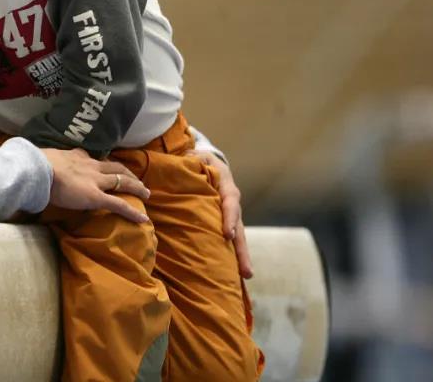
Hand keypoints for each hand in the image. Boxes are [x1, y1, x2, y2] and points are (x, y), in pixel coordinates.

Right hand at [41, 148, 150, 222]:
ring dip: (136, 186)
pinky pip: (119, 204)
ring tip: (146, 193)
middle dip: (126, 172)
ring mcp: (95, 181)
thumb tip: (36, 168)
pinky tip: (143, 218)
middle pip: (114, 167)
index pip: (90, 157)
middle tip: (135, 179)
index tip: (102, 164)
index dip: (99, 162)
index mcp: (75, 157)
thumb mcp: (43, 159)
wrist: (40, 170)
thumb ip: (46, 163)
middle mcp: (90, 166)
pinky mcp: (97, 197)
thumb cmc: (36, 166)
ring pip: (122, 181)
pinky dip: (132, 211)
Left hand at [188, 149, 252, 278]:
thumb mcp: (197, 156)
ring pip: (238, 238)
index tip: (227, 234)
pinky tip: (231, 273)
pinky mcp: (223, 223)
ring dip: (241, 256)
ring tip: (246, 276)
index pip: (230, 203)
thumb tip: (186, 161)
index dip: (229, 218)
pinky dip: (231, 255)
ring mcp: (230, 216)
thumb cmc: (199, 160)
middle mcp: (231, 205)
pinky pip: (228, 240)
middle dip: (242, 249)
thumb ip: (192, 158)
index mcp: (226, 187)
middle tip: (246, 271)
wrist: (205, 163)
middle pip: (239, 228)